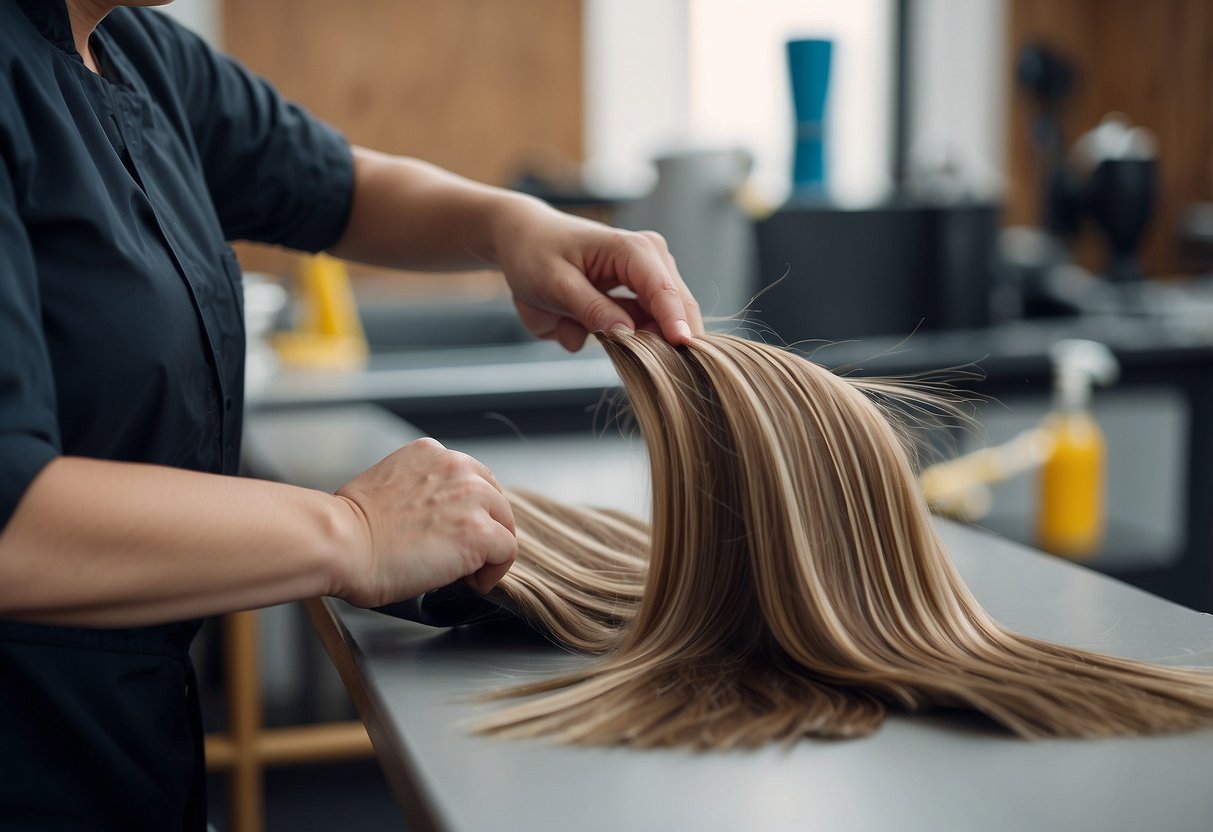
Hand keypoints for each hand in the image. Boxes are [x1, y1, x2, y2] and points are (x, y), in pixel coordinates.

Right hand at [332, 438, 516, 606]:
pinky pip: (507, 551)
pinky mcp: (478, 531)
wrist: (340, 542)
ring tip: (463, 571)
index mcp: (430, 454)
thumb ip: (418, 489)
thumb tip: (429, 515)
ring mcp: (471, 498)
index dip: (468, 510)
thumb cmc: (350, 527)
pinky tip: (470, 582)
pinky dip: (493, 572)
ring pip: (505, 524)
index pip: (472, 477)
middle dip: (482, 528)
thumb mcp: (387, 484)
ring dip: (489, 550)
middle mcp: (456, 467)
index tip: (453, 532)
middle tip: (458, 555)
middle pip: (495, 499)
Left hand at [489, 198, 704, 351]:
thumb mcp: (554, 282)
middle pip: (676, 311)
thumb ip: (590, 308)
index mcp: (634, 249)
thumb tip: (624, 332)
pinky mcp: (632, 303)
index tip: (682, 350)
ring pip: (659, 327)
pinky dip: (614, 342)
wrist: (521, 244)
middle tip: (648, 369)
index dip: (675, 323)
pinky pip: (638, 333)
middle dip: (666, 341)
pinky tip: (572, 326)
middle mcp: (649, 263)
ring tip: (587, 334)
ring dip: (633, 344)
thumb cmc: (535, 253)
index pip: (665, 291)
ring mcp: (643, 284)